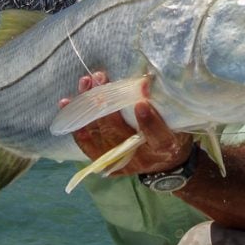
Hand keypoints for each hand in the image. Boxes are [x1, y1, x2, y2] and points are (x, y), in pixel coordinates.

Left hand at [61, 72, 192, 174]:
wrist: (165, 165)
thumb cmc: (174, 135)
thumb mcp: (177, 123)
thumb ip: (163, 108)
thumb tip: (143, 82)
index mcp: (165, 148)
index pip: (158, 137)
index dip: (150, 122)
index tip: (142, 103)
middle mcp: (140, 158)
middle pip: (119, 133)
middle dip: (107, 104)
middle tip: (100, 79)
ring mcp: (120, 162)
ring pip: (99, 135)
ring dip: (89, 107)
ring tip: (85, 84)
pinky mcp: (105, 162)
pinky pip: (86, 143)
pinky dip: (76, 122)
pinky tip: (67, 104)